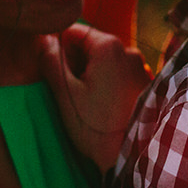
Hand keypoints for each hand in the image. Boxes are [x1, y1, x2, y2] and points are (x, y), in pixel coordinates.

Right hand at [40, 23, 151, 171]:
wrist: (133, 155)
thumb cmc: (97, 126)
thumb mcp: (66, 94)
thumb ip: (51, 62)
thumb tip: (43, 41)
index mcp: (109, 46)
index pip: (73, 31)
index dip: (58, 49)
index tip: (53, 72)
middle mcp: (128, 50)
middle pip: (90, 45)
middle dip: (74, 63)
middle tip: (68, 92)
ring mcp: (139, 66)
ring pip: (103, 61)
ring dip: (89, 75)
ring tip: (84, 103)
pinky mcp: (144, 84)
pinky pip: (117, 73)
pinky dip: (105, 84)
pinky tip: (101, 107)